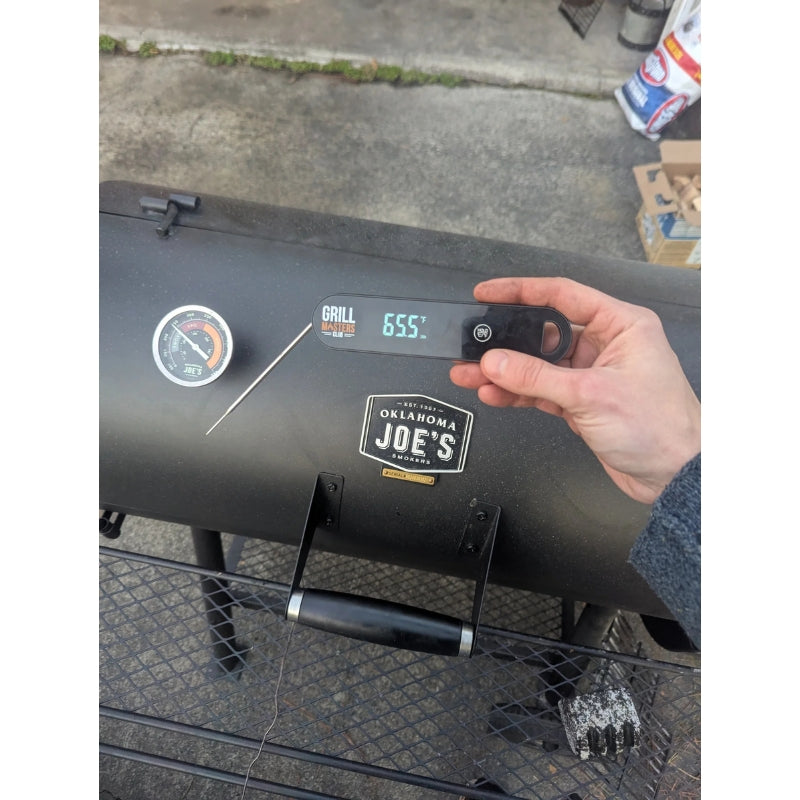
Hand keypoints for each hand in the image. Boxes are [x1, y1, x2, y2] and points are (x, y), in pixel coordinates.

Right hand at [450, 277, 699, 503]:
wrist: (676, 475)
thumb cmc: (660, 427)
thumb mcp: (591, 394)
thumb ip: (537, 376)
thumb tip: (496, 361)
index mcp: (620, 324)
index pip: (562, 295)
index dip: (521, 291)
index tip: (487, 294)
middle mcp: (605, 344)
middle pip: (543, 332)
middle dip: (506, 342)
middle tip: (473, 344)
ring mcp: (591, 374)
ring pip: (537, 365)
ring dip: (505, 372)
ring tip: (470, 374)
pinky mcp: (581, 401)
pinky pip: (541, 390)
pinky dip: (517, 393)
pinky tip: (494, 393)